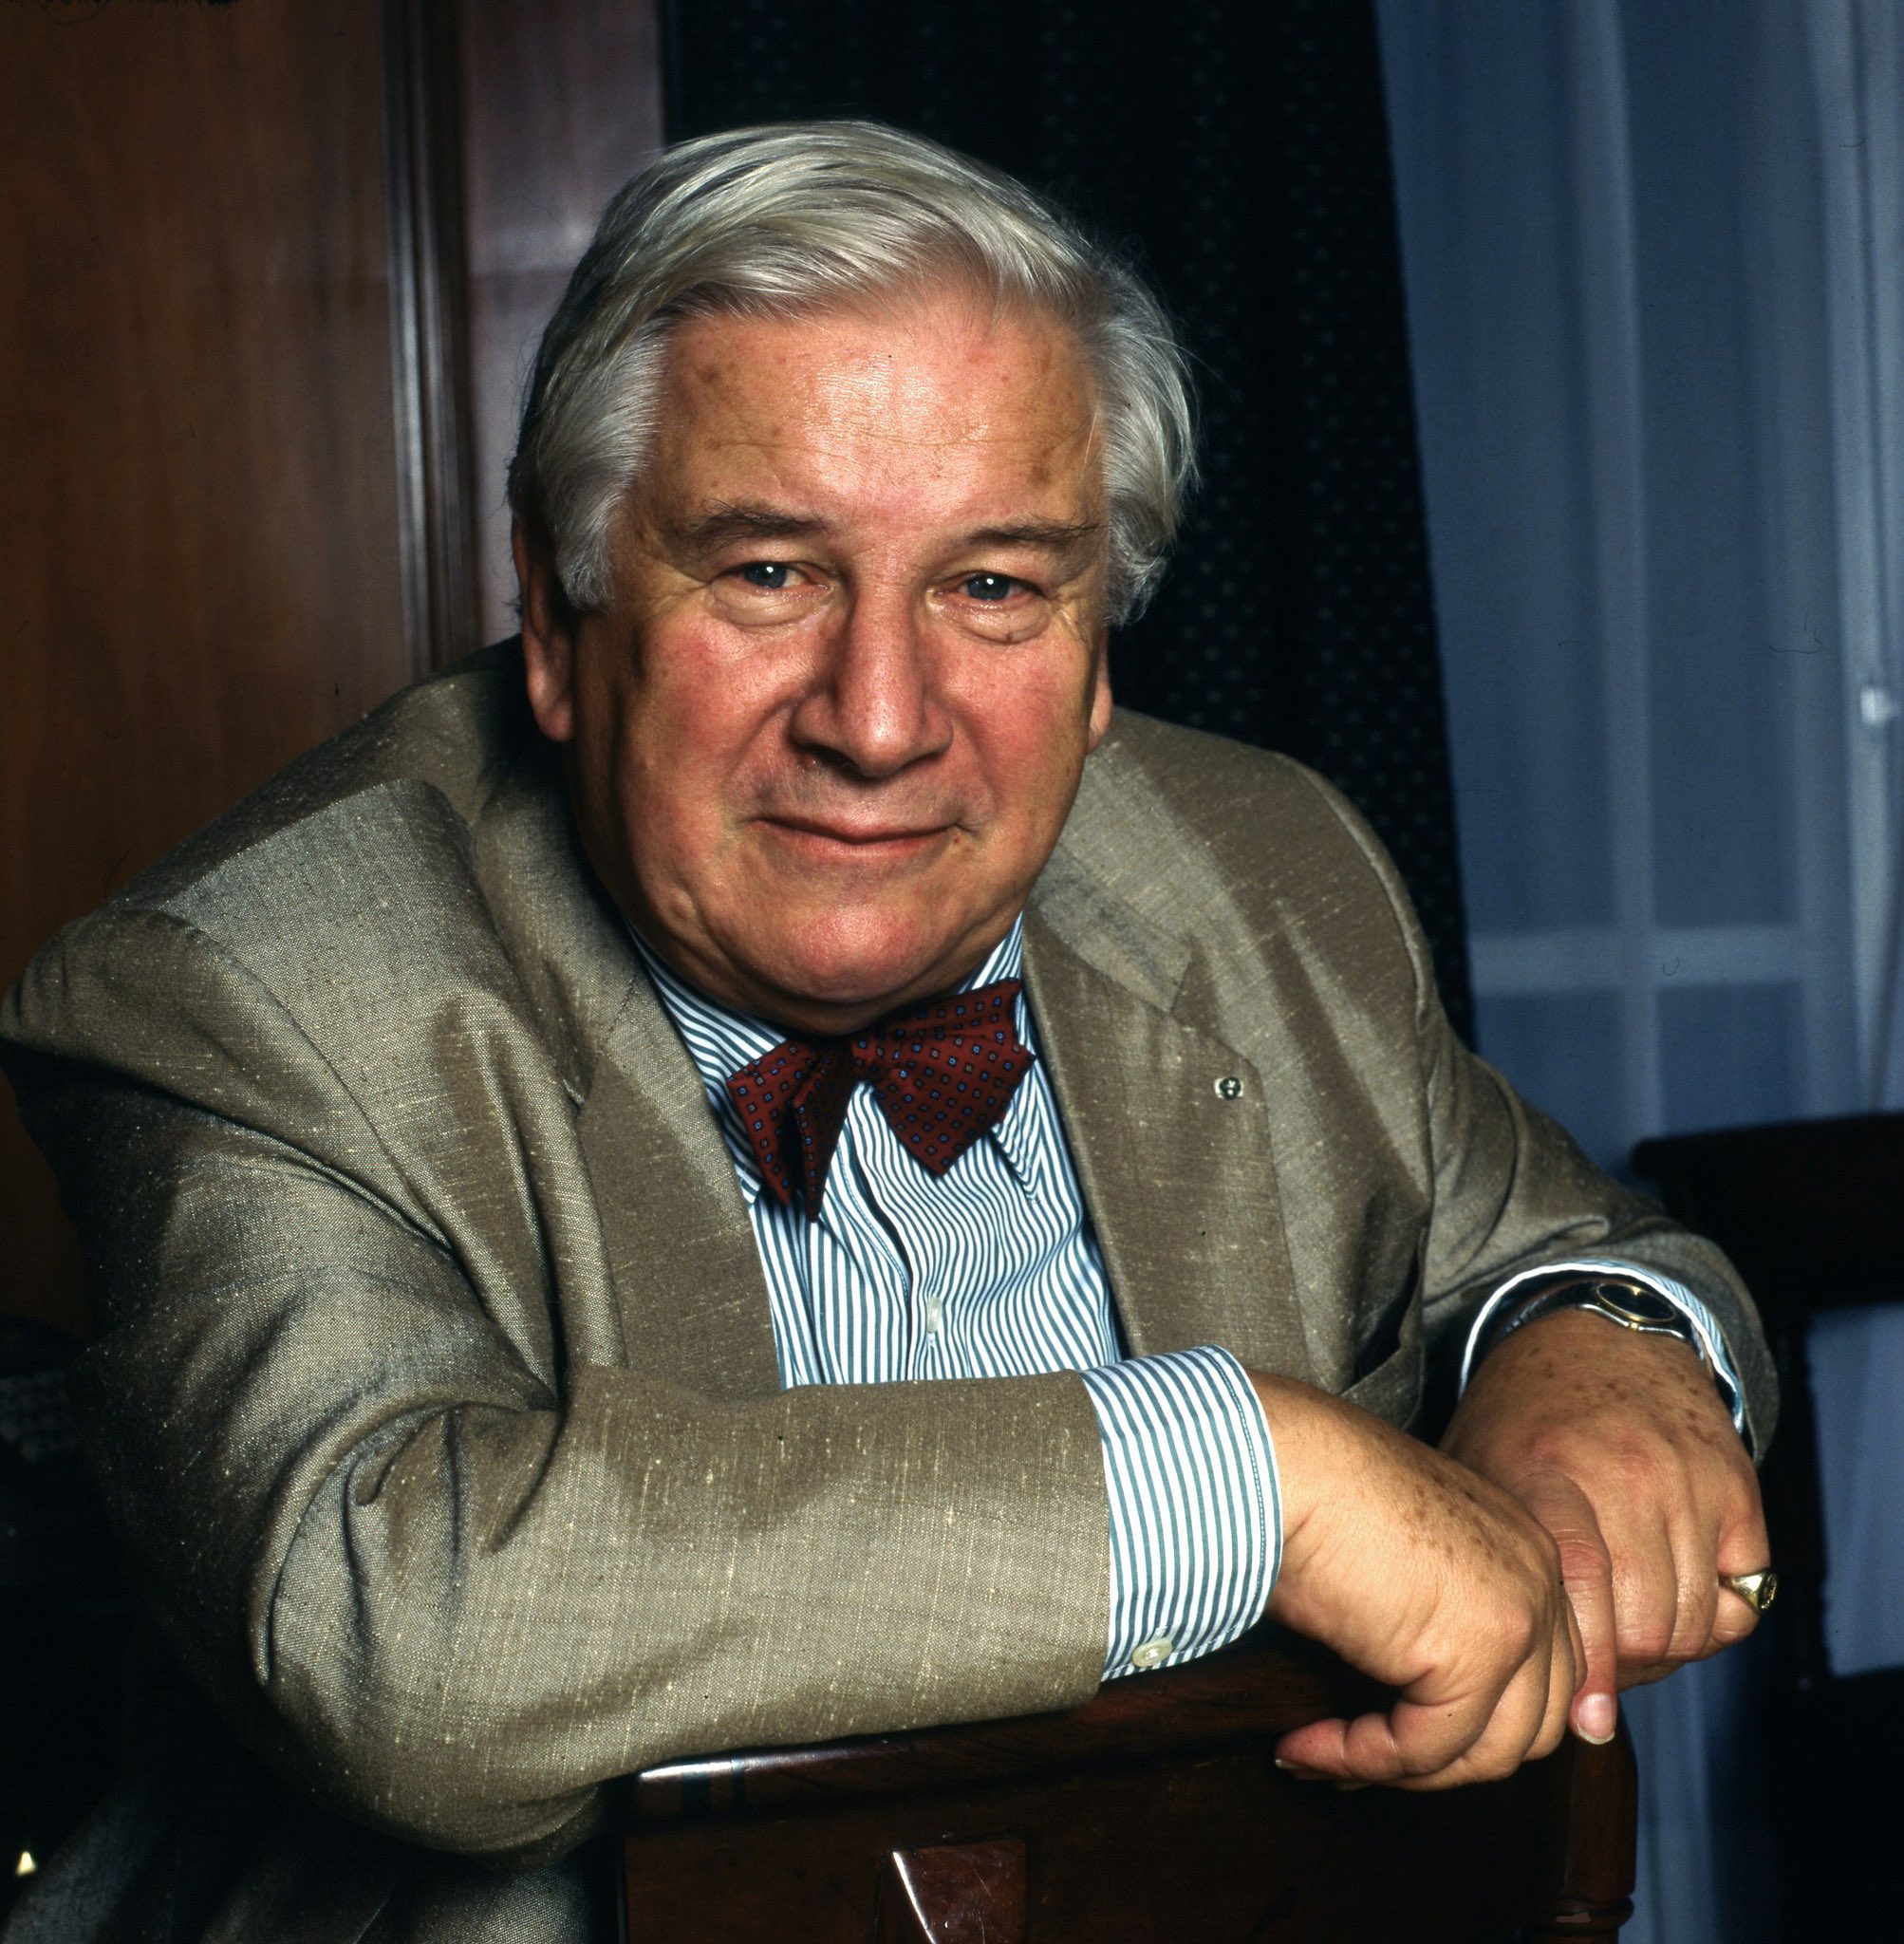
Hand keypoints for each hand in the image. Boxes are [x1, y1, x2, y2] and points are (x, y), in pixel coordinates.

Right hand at [1253, 1373, 1582, 1789]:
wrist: (1278, 1461)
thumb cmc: (1305, 1486)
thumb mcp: (1390, 1549)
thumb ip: (1428, 1608)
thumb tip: (1404, 1699)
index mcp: (1521, 1545)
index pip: (1542, 1672)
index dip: (1473, 1722)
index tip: (1391, 1735)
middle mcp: (1538, 1577)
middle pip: (1532, 1722)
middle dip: (1447, 1759)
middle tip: (1359, 1756)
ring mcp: (1518, 1616)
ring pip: (1489, 1753)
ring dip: (1401, 1770)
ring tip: (1325, 1757)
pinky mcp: (1477, 1653)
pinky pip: (1422, 1749)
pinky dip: (1360, 1760)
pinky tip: (1306, 1746)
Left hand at [1439, 1307, 1767, 1746]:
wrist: (1593, 1333)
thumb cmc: (1519, 1419)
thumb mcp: (1477, 1467)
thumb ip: (1494, 1554)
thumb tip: (1521, 1669)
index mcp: (1544, 1468)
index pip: (1579, 1579)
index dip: (1586, 1660)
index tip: (1583, 1717)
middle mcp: (1621, 1470)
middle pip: (1643, 1622)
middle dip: (1621, 1666)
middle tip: (1597, 1665)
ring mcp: (1685, 1475)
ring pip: (1694, 1620)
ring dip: (1665, 1647)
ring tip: (1627, 1629)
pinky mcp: (1734, 1482)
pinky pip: (1741, 1594)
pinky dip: (1713, 1615)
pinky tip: (1672, 1594)